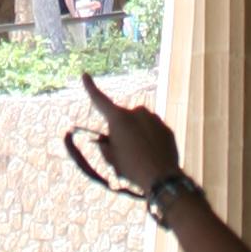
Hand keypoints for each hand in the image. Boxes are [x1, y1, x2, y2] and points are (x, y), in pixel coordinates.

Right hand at [79, 74, 177, 196]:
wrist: (162, 177)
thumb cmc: (131, 168)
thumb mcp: (111, 158)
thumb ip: (105, 145)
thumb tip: (106, 141)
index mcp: (118, 118)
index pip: (100, 100)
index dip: (90, 88)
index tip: (85, 74)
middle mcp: (136, 112)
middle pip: (123, 119)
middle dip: (122, 130)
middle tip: (124, 152)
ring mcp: (154, 118)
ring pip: (140, 125)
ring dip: (137, 135)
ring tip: (140, 157)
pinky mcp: (166, 127)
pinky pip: (154, 132)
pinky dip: (151, 141)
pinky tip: (153, 157)